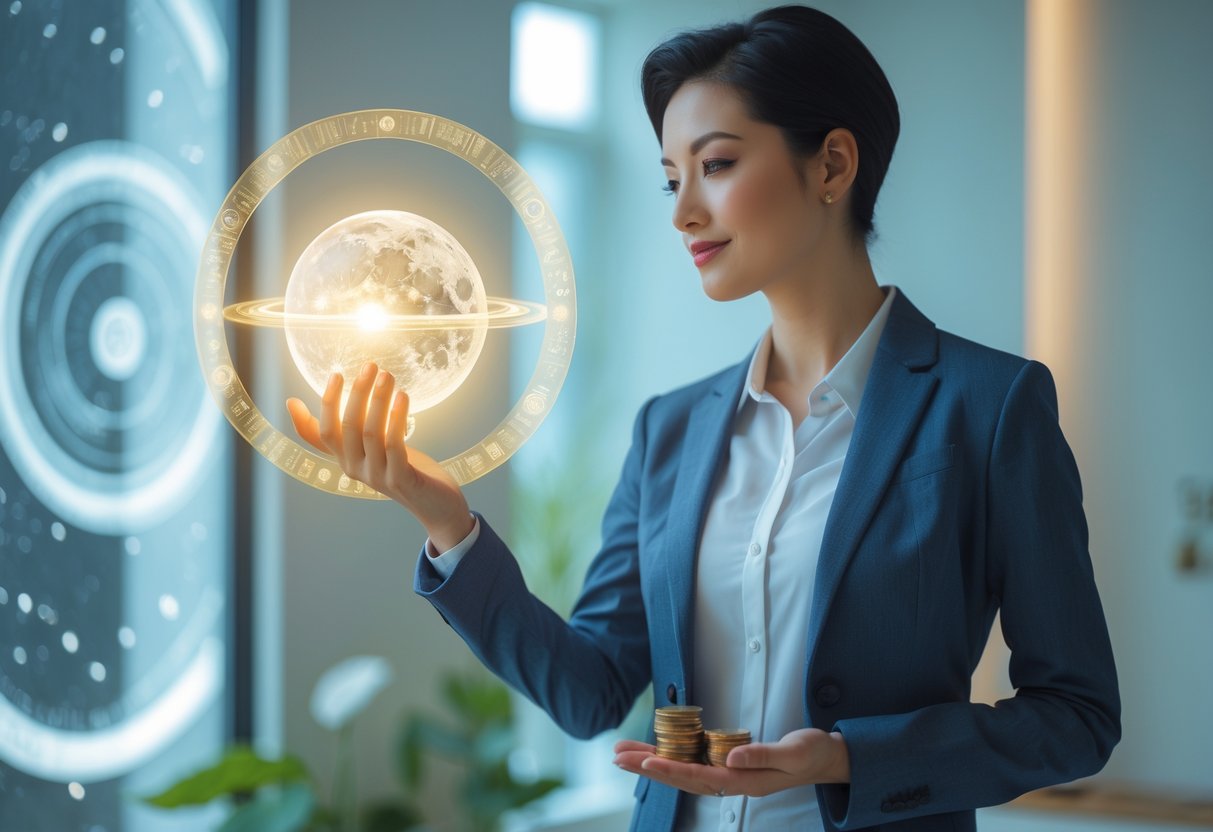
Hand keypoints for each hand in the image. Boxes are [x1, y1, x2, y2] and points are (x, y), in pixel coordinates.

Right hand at [286, 362, 473, 550]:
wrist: (435, 506)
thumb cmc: (401, 468)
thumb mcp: (367, 446)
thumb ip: (340, 430)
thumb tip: (291, 404)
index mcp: (345, 460)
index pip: (323, 432)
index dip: (327, 403)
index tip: (336, 374)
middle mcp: (356, 469)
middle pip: (348, 427)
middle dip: (357, 393)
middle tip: (370, 365)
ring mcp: (377, 476)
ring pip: (370, 432)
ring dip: (379, 400)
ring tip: (387, 376)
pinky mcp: (401, 479)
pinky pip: (394, 445)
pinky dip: (396, 418)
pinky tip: (403, 397)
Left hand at [613, 728, 849, 798]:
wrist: (826, 759)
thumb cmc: (811, 754)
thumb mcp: (794, 753)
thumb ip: (763, 756)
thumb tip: (732, 757)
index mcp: (745, 781)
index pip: (699, 778)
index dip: (671, 771)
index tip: (646, 763)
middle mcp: (731, 781)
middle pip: (681, 776)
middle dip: (648, 766)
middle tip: (617, 756)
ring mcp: (728, 774)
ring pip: (682, 771)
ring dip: (652, 762)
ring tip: (623, 754)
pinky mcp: (728, 763)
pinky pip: (692, 763)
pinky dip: (670, 757)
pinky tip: (653, 752)